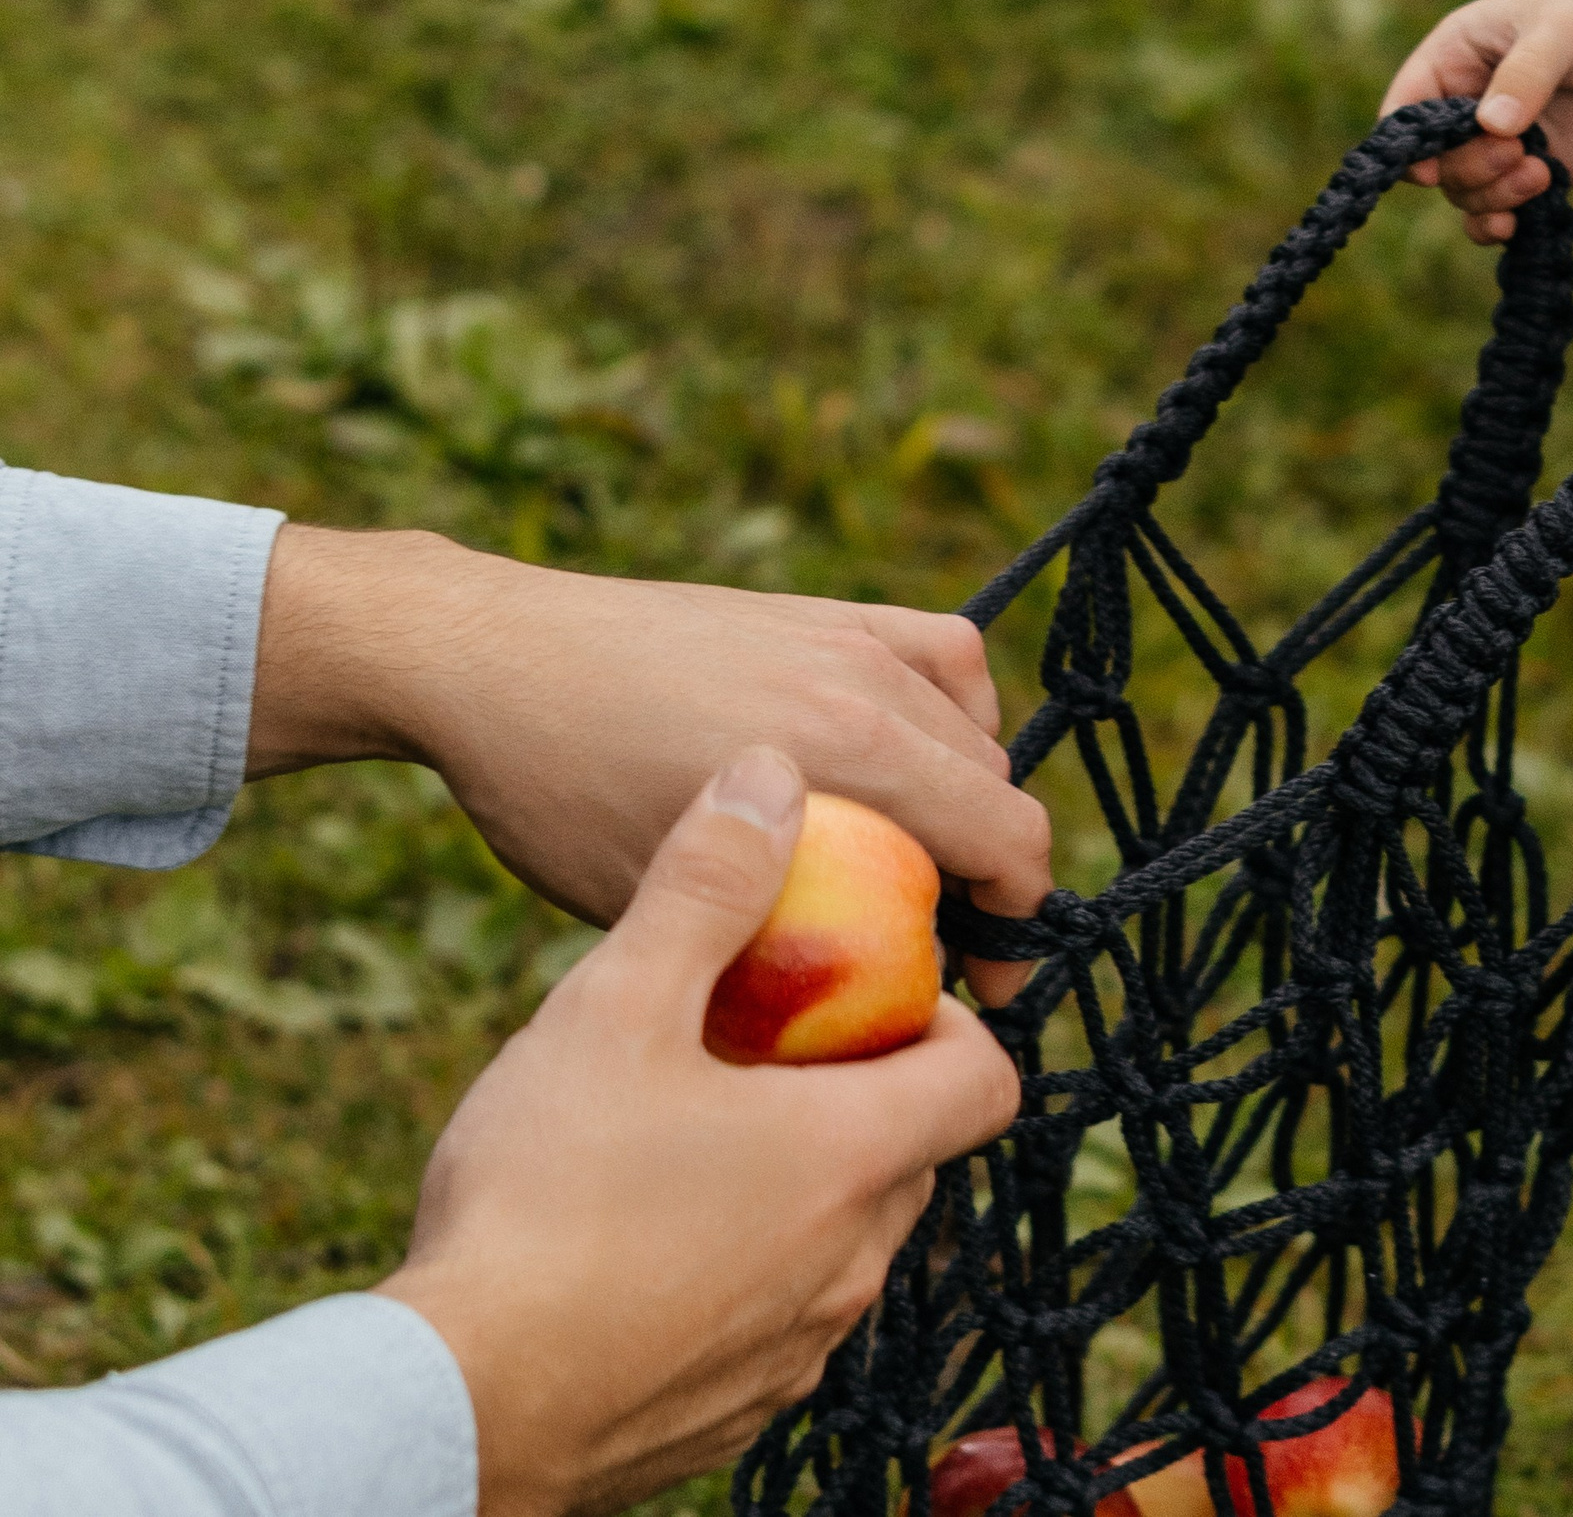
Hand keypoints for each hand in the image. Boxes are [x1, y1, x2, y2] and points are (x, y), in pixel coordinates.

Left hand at [245, 527, 1051, 1005]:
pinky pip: (940, 654)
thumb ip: (767, 947)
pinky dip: (951, 708)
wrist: (488, 660)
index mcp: (851, 758)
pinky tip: (907, 750)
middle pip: (1001, 791)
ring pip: (978, 726)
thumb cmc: (557, 794)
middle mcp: (872, 686)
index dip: (1020, 931)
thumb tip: (835, 1024)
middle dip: (992, 878)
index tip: (990, 991)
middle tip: (938, 945)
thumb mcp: (660, 903)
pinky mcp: (821, 613)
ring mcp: (849, 638)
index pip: (1010, 842)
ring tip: (919, 857)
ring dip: (971, 800)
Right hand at [376, 747, 1020, 1516]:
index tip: (866, 996)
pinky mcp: (742, 1412)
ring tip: (692, 1142)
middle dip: (863, 1095)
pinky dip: (748, 1272)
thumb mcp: (615, 1009)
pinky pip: (783, 1321)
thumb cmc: (541, 1199)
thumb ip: (702, 889)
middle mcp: (858, 1260)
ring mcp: (804, 1348)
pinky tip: (646, 1245)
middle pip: (914, 1154)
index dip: (946, 1025)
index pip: (987, 1078)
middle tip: (761, 1051)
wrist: (455, 1408)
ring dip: (804, 1186)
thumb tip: (769, 777)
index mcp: (856, 1155)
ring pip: (850, 1241)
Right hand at [1381, 0, 1572, 242]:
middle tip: (1518, 153)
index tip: (1433, 167)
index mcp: (1454, 58)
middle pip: (1435, 163)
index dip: (1407, 146)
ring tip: (1541, 173)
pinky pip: (1496, 213)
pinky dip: (1499, 225)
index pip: (1403, 111)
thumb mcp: (1559, 33)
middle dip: (1471, 169)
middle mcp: (1466, 105)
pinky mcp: (1532, 172)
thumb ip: (1524, 77)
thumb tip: (1491, 128)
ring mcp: (1499, 143)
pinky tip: (1518, 225)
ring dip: (1494, 197)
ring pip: (1465, 193)